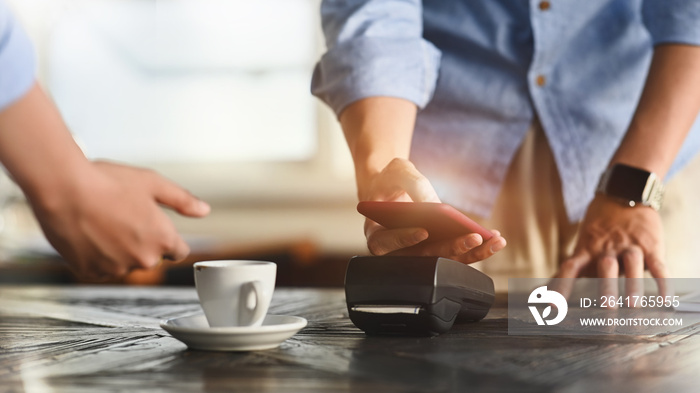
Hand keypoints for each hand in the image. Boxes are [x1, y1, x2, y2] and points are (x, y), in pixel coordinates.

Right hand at [28, 161, 209, 279]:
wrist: (63, 189)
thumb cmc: (108, 182)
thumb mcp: (153, 183)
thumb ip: (182, 200)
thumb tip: (204, 211)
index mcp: (164, 240)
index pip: (178, 251)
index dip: (168, 238)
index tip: (154, 226)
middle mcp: (143, 260)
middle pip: (151, 257)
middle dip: (142, 242)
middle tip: (122, 216)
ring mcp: (115, 269)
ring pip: (124, 263)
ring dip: (119, 250)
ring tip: (102, 221)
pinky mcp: (89, 272)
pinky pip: (100, 268)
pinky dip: (97, 256)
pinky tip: (89, 233)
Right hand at [361, 158, 505, 262]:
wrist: (393, 185)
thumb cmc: (391, 179)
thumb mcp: (399, 172)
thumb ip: (413, 186)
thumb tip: (435, 207)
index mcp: (376, 233)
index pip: (384, 243)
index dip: (404, 239)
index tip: (423, 231)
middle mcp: (396, 250)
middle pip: (421, 257)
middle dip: (450, 248)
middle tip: (473, 238)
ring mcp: (417, 253)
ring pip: (443, 260)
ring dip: (471, 253)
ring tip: (494, 240)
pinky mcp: (434, 251)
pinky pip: (454, 255)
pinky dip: (475, 248)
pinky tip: (493, 238)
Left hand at [555, 195, 666, 297]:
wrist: (624, 192)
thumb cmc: (599, 226)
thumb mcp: (582, 242)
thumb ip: (570, 268)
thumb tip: (541, 290)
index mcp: (586, 250)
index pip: (569, 269)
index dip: (561, 286)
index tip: (553, 306)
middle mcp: (607, 250)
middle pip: (605, 267)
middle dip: (606, 287)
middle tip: (606, 307)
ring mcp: (629, 247)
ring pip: (631, 264)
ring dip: (632, 284)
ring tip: (633, 303)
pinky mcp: (651, 246)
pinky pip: (658, 265)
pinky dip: (663, 282)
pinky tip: (665, 299)